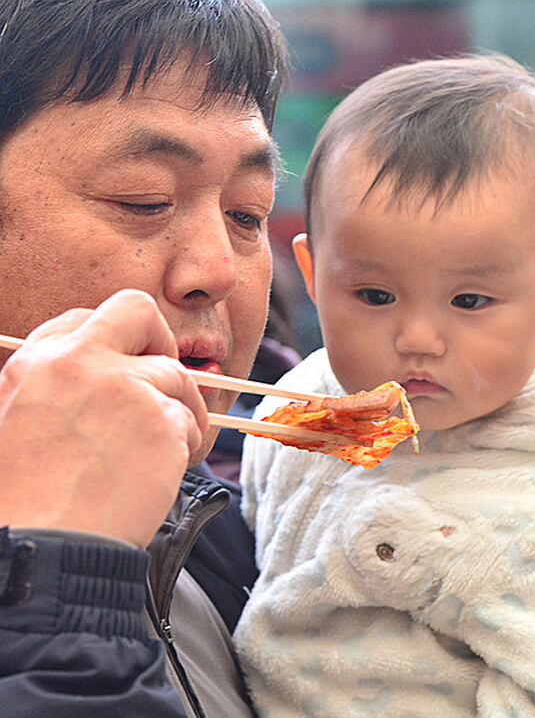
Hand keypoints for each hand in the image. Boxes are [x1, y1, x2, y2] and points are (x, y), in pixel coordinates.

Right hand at [0, 290, 208, 547]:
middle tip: (162, 375)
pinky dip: (183, 442)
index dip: (113, 338)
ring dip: (179, 407)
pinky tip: (160, 471)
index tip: (124, 362)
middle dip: (159, 338)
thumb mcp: (15, 421)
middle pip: (139, 311)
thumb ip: (56, 386)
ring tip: (162, 446)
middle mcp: (82, 363)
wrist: (42, 551)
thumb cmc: (25, 499)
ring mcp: (126, 389)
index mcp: (39, 362)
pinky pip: (189, 420)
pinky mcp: (161, 423)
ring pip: (176, 376)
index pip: (89, 316)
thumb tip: (103, 374)